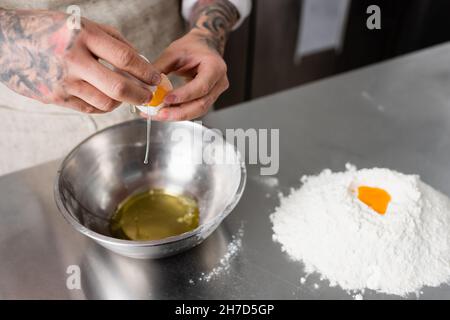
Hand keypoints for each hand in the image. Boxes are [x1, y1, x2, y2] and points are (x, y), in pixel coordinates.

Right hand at [0, 8, 159, 112]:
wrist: (6, 40)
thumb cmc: (48, 30)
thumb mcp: (81, 24)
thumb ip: (112, 40)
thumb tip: (140, 60)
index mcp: (83, 36)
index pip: (125, 58)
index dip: (145, 71)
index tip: (156, 78)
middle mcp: (73, 60)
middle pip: (118, 88)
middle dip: (140, 95)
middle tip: (148, 96)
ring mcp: (62, 82)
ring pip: (105, 103)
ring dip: (121, 102)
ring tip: (125, 95)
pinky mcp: (54, 98)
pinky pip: (88, 108)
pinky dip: (102, 105)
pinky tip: (104, 96)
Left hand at [150, 0, 239, 120]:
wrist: (204, 45)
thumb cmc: (192, 46)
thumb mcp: (174, 51)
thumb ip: (160, 68)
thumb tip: (145, 84)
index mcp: (214, 67)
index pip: (201, 86)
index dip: (184, 95)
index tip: (166, 99)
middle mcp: (219, 82)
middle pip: (201, 104)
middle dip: (179, 112)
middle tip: (160, 114)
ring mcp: (215, 92)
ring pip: (198, 111)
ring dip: (177, 115)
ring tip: (158, 115)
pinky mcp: (208, 98)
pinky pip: (194, 109)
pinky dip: (179, 112)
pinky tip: (165, 113)